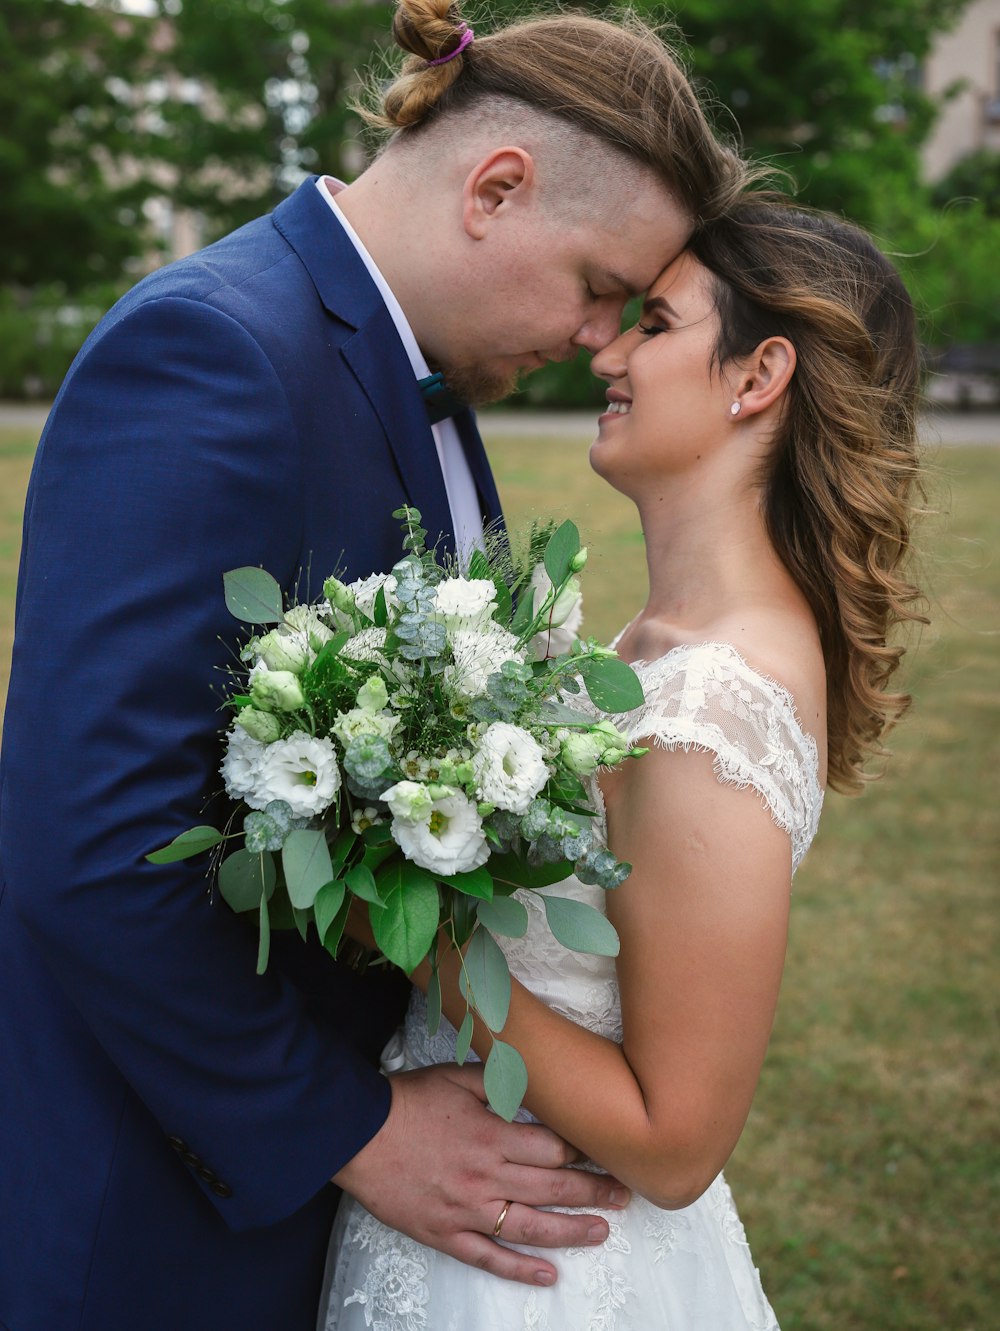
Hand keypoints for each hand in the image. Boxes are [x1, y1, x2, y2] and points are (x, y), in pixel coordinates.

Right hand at [332, 1062, 628, 1285]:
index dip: (586, 1152)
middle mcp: (488, 1176)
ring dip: (572, 1231)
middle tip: (625, 1195)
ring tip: (602, 1232)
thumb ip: (500, 1081)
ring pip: (532, 1228)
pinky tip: (548, 1276)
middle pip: (554, 1188)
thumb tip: (536, 1079)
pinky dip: (521, 1270)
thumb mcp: (456, 1076)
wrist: (357, 1134)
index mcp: (492, 1134)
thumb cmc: (407, 1101)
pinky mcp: (446, 1234)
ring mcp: (468, 1210)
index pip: (555, 1148)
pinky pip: (490, 1259)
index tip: (610, 1153)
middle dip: (595, 1191)